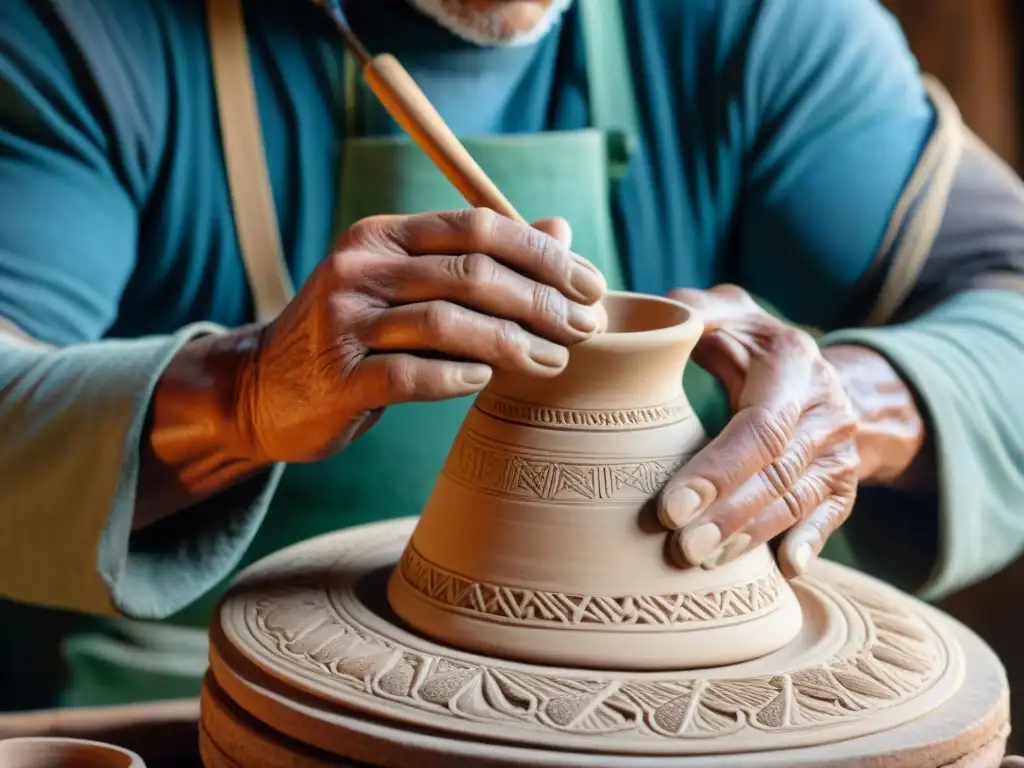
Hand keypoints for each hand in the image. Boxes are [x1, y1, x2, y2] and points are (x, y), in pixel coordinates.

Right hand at [235, 209, 605, 463]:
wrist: (263, 388)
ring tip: (555, 361)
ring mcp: (344, 322)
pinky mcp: (338, 378)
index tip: (591, 285)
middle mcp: (360, 268)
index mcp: (383, 235)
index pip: (478, 227)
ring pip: (446, 322)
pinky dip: (457, 378)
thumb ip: (480, 258)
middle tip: (586, 328)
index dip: (543, 254)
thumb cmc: (358, 336)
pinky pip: (411, 375)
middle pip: (471, 273)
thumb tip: (561, 230)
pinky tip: (488, 382)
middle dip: (541, 300)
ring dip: (513, 343)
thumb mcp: (410, 285)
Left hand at [657, 285, 858, 578]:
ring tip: (706, 561)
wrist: (818, 372)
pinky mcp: (846, 482)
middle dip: (729, 515)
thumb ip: (696, 312)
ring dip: (753, 537)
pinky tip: (785, 569)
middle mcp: (826, 409)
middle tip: (681, 548)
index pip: (760, 427)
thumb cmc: (752, 345)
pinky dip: (810, 542)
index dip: (718, 470)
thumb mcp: (731, 315)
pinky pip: (832, 516)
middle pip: (779, 474)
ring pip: (798, 500)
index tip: (670, 507)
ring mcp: (841, 450)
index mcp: (793, 366)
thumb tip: (660, 324)